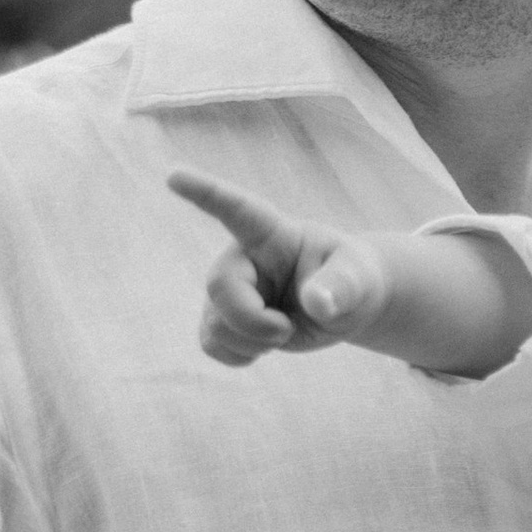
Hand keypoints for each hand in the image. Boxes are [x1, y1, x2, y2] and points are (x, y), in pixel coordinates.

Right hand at [168, 167, 404, 365]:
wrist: (343, 305)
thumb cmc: (351, 278)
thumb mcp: (358, 278)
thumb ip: (341, 287)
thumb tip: (319, 304)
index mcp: (272, 234)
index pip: (235, 208)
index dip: (204, 192)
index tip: (173, 175)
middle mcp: (242, 258)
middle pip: (220, 288)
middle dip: (253, 321)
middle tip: (287, 329)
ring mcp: (230, 290)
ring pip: (214, 324)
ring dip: (252, 342)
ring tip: (284, 331)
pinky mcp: (224, 319)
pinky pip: (211, 344)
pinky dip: (239, 355)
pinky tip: (263, 346)